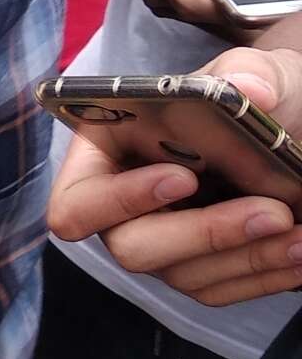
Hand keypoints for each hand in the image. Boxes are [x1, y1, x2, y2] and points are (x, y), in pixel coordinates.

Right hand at [48, 45, 301, 305]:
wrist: (289, 121)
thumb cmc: (251, 91)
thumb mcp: (253, 70)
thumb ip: (248, 71)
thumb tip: (250, 89)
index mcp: (105, 152)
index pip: (78, 201)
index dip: (118, 200)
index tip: (185, 177)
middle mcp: (122, 207)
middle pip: (131, 247)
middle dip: (202, 235)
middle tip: (273, 212)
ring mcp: (159, 241)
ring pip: (184, 274)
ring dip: (249, 259)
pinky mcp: (197, 267)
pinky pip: (219, 288)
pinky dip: (265, 276)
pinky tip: (300, 253)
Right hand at [75, 0, 262, 32]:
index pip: (188, 0)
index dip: (220, 10)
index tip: (252, 10)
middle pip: (192, 15)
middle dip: (227, 17)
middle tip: (265, 12)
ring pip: (184, 17)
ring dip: (215, 18)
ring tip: (252, 12)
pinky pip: (178, 12)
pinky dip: (202, 13)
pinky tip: (227, 6)